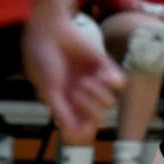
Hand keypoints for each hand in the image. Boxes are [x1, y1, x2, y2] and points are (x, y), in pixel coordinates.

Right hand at [22, 0, 122, 141]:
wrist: (50, 31)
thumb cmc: (43, 60)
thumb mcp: (48, 89)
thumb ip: (61, 111)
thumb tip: (70, 133)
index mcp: (66, 103)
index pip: (84, 125)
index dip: (86, 127)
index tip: (82, 124)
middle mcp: (81, 95)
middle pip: (99, 117)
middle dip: (89, 108)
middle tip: (75, 92)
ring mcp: (94, 81)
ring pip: (111, 102)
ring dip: (98, 94)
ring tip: (84, 81)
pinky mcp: (104, 67)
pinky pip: (120, 82)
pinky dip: (113, 81)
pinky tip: (101, 75)